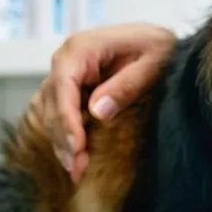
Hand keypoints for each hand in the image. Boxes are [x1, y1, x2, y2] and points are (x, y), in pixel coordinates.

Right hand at [41, 23, 175, 181]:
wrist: (161, 42)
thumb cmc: (159, 48)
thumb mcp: (154, 62)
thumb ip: (128, 84)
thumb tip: (98, 111)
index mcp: (82, 47)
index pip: (63, 85)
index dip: (66, 119)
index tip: (76, 147)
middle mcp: (66, 60)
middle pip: (52, 103)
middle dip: (63, 138)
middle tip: (78, 169)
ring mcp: (66, 75)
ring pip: (50, 112)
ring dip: (62, 142)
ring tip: (77, 170)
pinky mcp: (71, 89)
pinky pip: (60, 114)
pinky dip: (66, 136)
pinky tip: (77, 157)